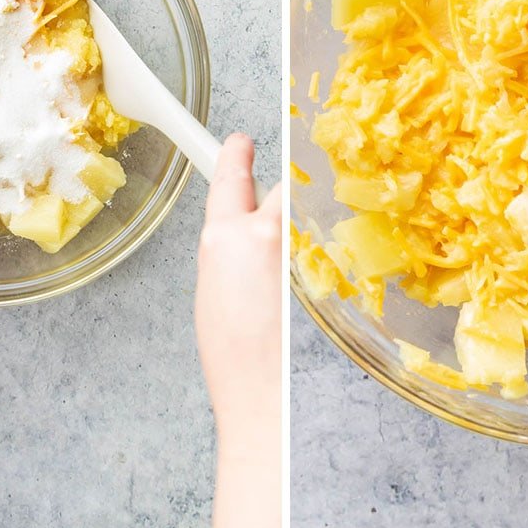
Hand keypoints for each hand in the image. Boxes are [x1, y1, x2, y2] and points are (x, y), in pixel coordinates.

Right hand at [196, 134, 282, 527]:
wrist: (260, 386)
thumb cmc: (229, 347)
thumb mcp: (211, 281)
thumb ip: (226, 244)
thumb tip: (240, 229)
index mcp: (224, 235)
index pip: (233, 175)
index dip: (236, 153)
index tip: (240, 141)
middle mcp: (262, 233)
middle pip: (277, 188)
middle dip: (271, 198)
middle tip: (263, 224)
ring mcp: (294, 250)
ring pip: (294, 217)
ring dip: (286, 229)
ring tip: (273, 268)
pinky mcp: (316, 269)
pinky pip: (306, 245)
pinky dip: (297, 255)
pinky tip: (287, 286)